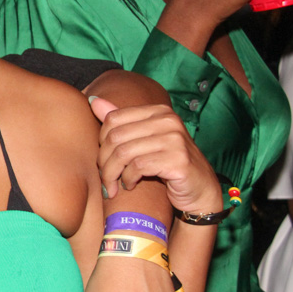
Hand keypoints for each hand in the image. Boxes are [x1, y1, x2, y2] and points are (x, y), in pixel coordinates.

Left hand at [92, 98, 221, 215]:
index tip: (103, 159)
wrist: (200, 191)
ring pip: (124, 153)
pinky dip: (128, 179)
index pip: (113, 119)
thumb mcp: (143, 141)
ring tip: (113, 185)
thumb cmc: (167, 165)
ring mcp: (175, 139)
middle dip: (104, 162)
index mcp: (158, 111)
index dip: (101, 141)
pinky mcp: (178, 160)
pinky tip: (130, 186)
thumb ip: (121, 121)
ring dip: (112, 174)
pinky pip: (138, 167)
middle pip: (116, 137)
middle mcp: (168, 121)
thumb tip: (93, 100)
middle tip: (105, 178)